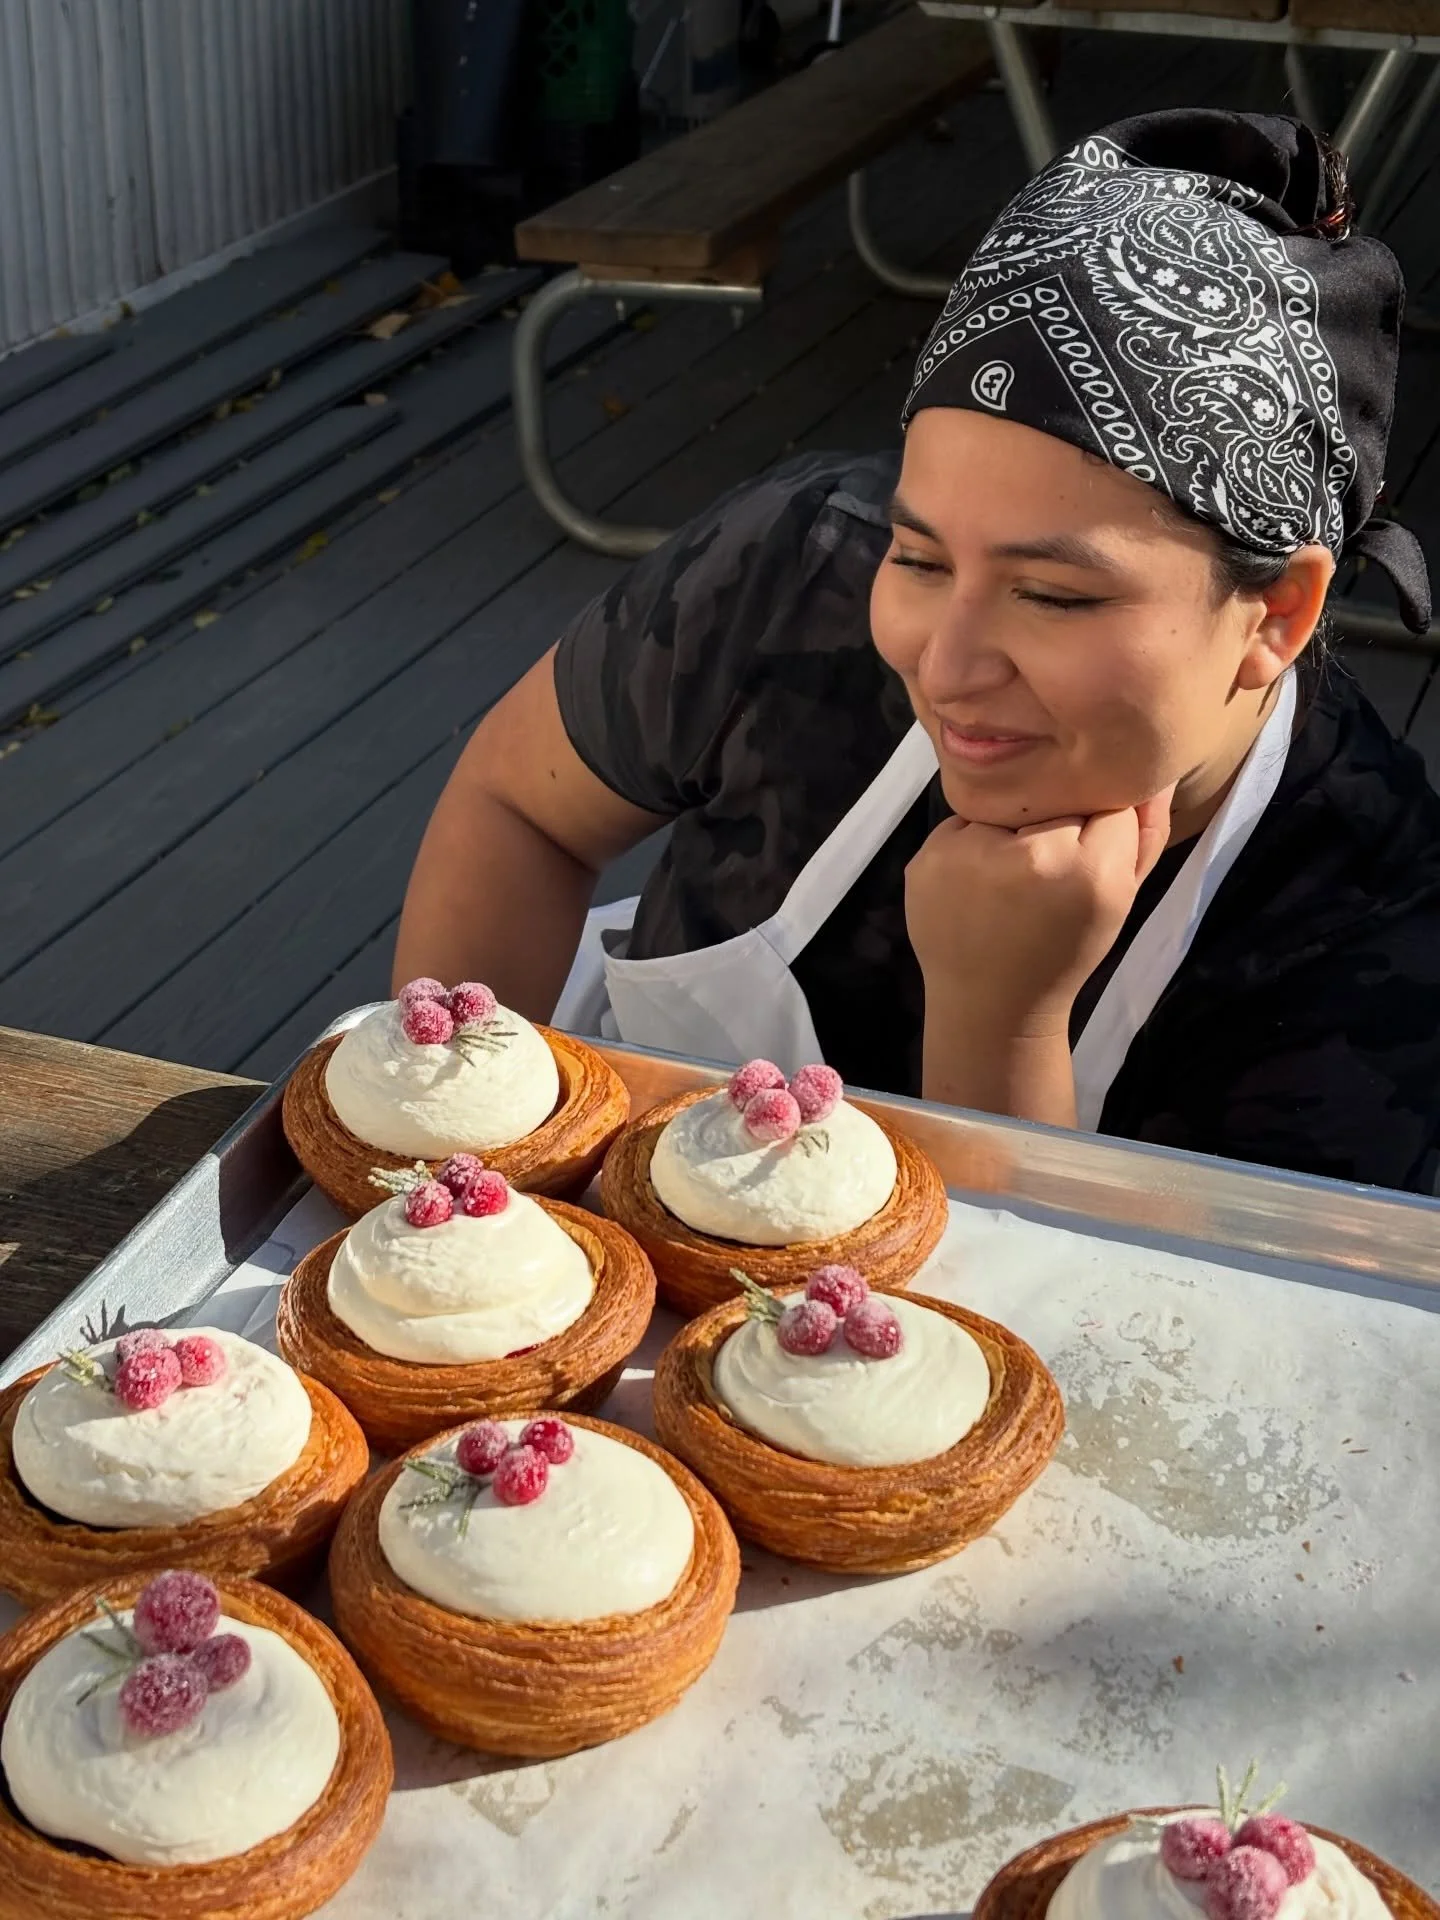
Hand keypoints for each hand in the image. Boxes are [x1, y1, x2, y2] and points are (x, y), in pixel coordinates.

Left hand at [905, 788, 1175, 1037]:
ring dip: (1011, 831)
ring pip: (1006, 805)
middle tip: (1046, 879)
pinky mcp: (925, 859)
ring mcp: (965, 855)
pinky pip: (962, 823)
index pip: (1110, 799)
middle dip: (1056, 824)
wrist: (991, 1006)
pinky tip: (978, 887)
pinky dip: (972, 845)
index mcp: (1088, 871)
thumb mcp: (1122, 897)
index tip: (1088, 864)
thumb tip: (1153, 768)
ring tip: (1010, 884)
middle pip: (1055, 796)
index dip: (1102, 828)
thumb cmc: (1065, 952)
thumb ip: (1145, 831)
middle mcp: (1025, 856)